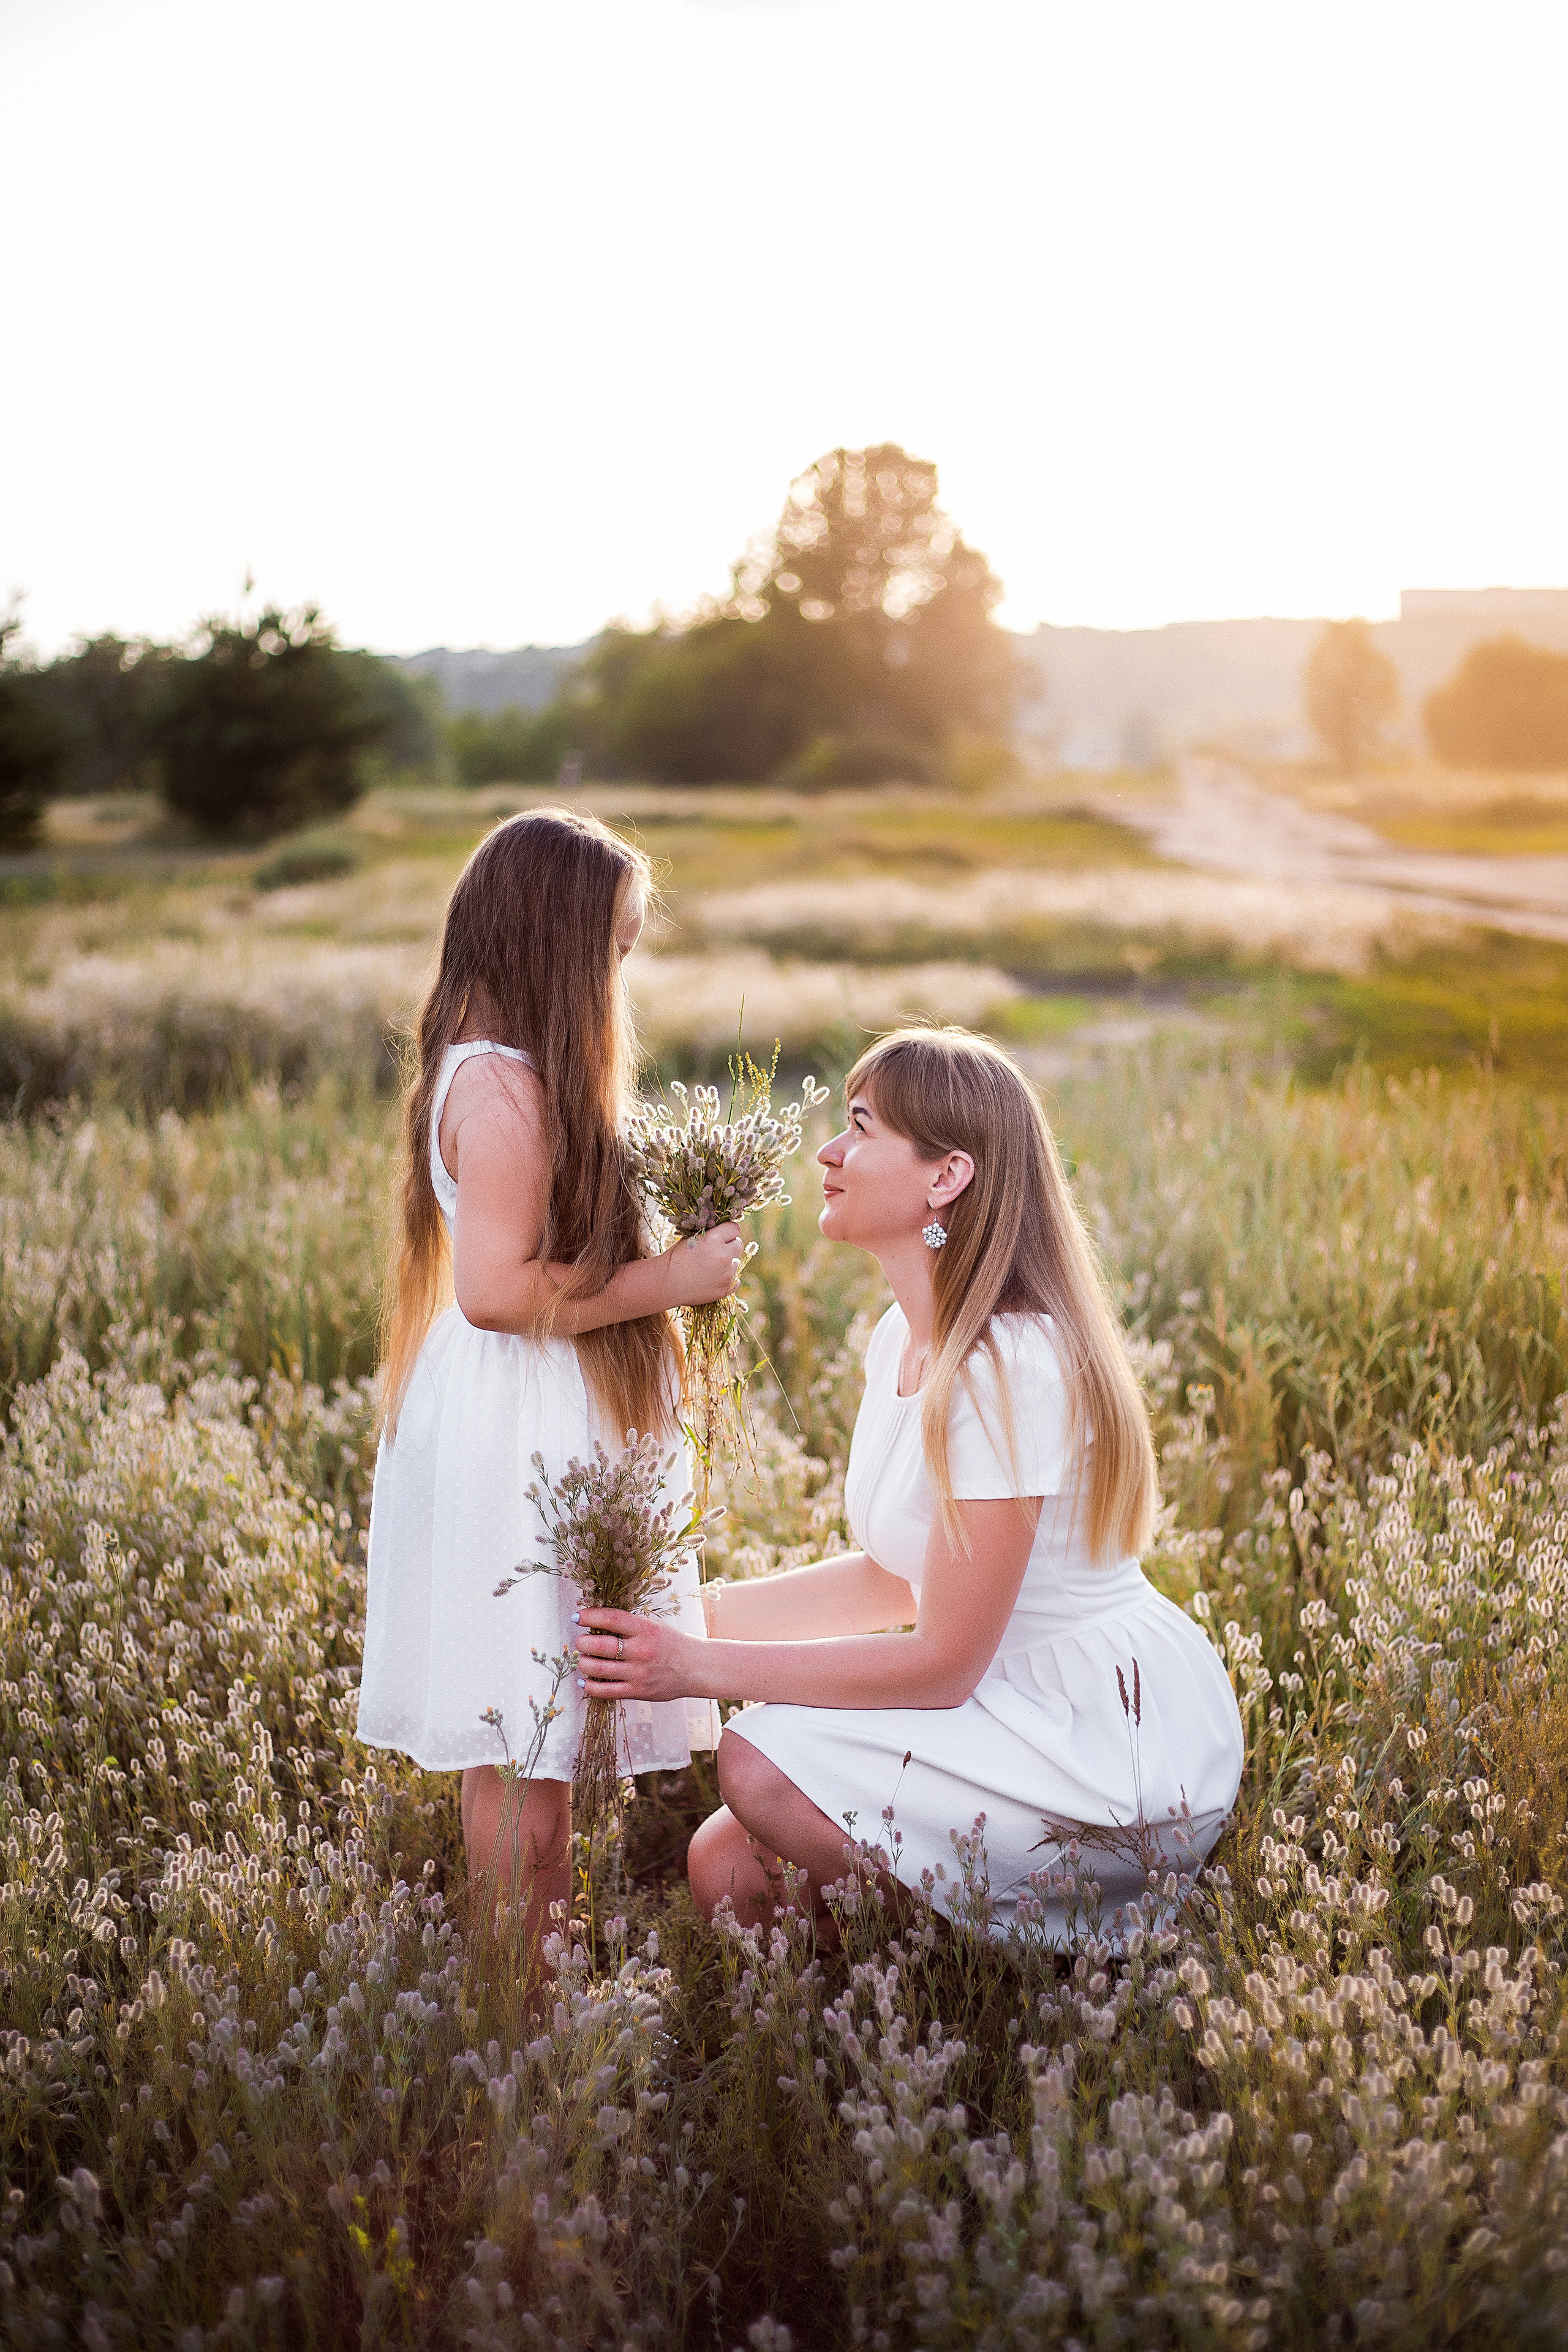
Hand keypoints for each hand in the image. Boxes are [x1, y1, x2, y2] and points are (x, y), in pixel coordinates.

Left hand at [573, 1608, 701, 1702]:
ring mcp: (638, 1673)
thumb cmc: (673, 1644)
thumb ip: (629, 1625)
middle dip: (582, 1642)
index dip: (589, 1616)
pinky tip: (584, 1681)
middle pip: (600, 1646)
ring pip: (598, 1669)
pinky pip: (605, 1691)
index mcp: (645, 1630)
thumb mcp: (654, 1626)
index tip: (577, 1616)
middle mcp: (641, 1651)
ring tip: (582, 1659)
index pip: (611, 1619)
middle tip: (580, 1641)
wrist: (695, 1669)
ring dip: (583, 1663)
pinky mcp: (637, 1691)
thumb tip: (597, 1621)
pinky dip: (589, 1686)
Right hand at [660, 1221, 743, 1308]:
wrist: (666, 1283)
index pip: (735, 1229)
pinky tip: (713, 1279)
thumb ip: (709, 1234)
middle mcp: (723, 1255)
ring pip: (736, 1263)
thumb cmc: (675, 1258)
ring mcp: (725, 1274)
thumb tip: (723, 1231)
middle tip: (715, 1252)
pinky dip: (727, 1279)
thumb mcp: (690, 1238)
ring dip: (727, 1264)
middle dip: (729, 1246)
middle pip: (738, 1245)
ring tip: (709, 1268)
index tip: (723, 1235)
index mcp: (713, 1239)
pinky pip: (735, 1280)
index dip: (728, 1231)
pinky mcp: (725, 1289)